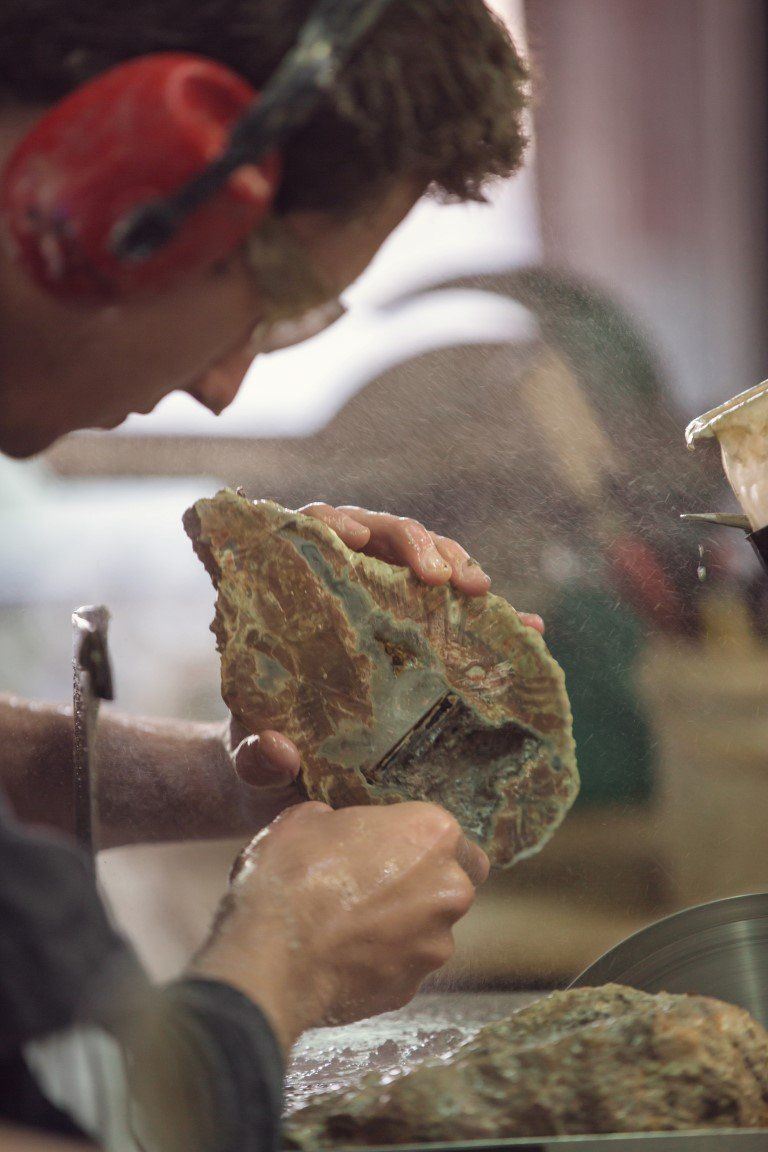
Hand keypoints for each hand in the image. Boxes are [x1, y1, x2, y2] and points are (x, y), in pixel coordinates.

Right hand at [192, 801, 488, 1052]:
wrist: (269, 955)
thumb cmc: (290, 875)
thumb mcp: (305, 819)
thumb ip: (339, 820)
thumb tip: (335, 826)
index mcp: (432, 834)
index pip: (451, 837)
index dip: (420, 844)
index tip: (389, 850)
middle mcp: (448, 889)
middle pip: (450, 884)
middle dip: (420, 887)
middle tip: (372, 888)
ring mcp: (434, 945)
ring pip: (428, 930)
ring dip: (400, 928)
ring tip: (348, 928)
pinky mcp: (411, 988)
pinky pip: (401, 967)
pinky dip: (380, 963)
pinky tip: (341, 957)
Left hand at [231, 503, 543, 790]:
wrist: (291, 781)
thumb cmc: (263, 753)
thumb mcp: (250, 759)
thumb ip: (255, 756)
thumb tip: (276, 751)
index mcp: (291, 595)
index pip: (309, 530)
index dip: (333, 521)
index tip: (356, 537)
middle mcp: (342, 587)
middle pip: (380, 535)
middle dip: (415, 543)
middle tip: (441, 577)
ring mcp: (387, 606)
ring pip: (424, 562)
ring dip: (456, 564)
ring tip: (481, 591)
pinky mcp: (422, 633)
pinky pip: (459, 610)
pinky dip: (491, 613)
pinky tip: (528, 626)